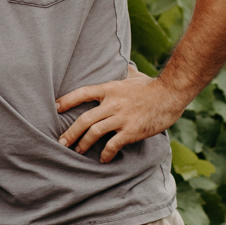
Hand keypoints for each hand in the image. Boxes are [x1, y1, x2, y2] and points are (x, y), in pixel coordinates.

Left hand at [55, 66, 185, 162]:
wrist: (170, 94)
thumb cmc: (152, 85)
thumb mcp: (134, 75)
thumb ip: (125, 72)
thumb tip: (124, 65)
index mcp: (110, 89)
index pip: (82, 93)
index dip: (67, 101)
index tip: (55, 108)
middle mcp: (112, 103)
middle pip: (84, 119)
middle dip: (71, 132)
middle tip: (61, 142)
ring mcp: (121, 117)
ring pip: (95, 132)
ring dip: (83, 143)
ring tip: (77, 151)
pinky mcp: (131, 131)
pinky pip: (113, 144)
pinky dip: (106, 153)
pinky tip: (103, 159)